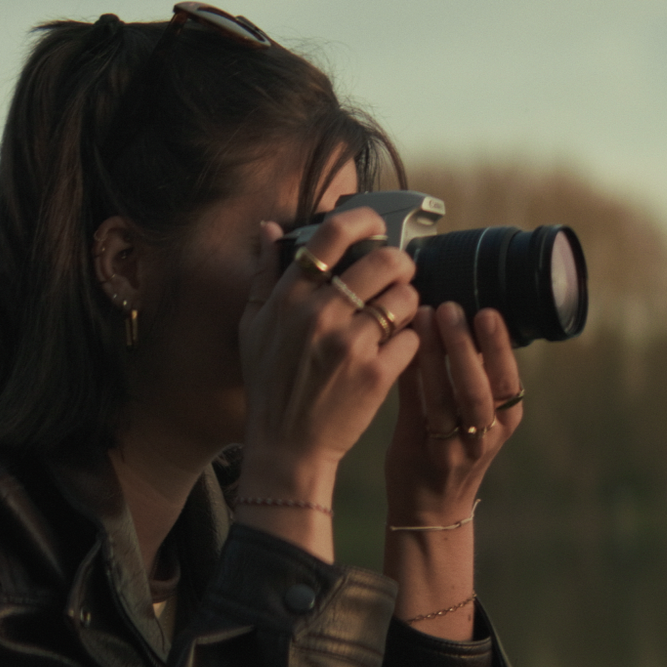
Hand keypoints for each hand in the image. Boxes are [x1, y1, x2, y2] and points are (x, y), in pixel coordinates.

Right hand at [236, 208, 422, 527]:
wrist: (286, 447)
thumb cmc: (269, 386)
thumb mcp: (253, 327)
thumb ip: (264, 274)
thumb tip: (268, 228)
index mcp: (290, 298)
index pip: (334, 235)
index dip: (364, 220)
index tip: (376, 224)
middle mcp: (320, 315)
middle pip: (384, 262)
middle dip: (401, 265)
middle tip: (400, 275)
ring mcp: (350, 345)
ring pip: (405, 299)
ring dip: (409, 303)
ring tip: (398, 315)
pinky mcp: (376, 375)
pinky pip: (413, 338)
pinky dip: (411, 341)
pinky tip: (396, 349)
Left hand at [385, 301, 521, 528]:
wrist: (431, 509)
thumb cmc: (455, 447)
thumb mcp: (481, 418)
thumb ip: (477, 375)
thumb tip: (465, 314)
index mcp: (505, 421)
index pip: (508, 381)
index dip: (498, 347)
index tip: (488, 312)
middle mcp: (483, 436)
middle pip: (480, 390)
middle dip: (466, 347)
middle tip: (452, 308)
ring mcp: (451, 448)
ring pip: (445, 399)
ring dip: (434, 356)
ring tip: (424, 319)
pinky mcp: (418, 451)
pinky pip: (414, 408)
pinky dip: (410, 375)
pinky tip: (402, 347)